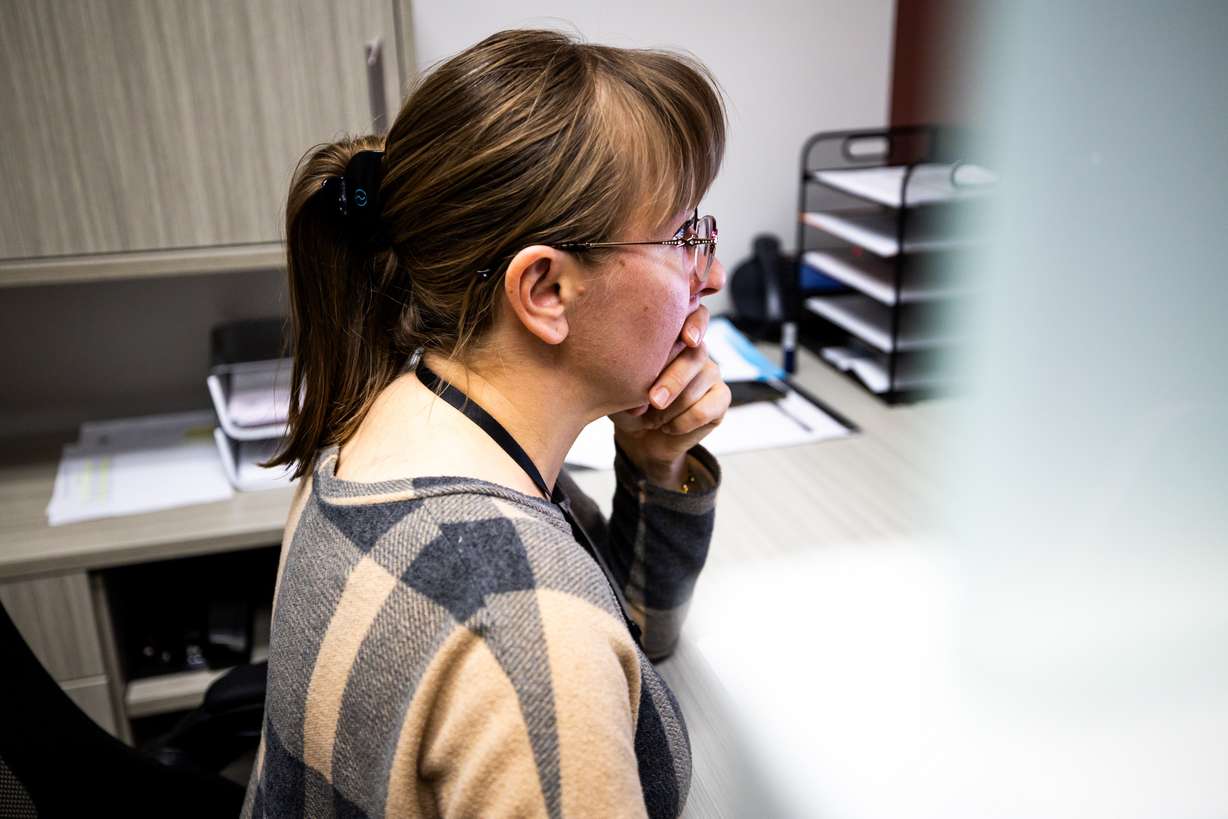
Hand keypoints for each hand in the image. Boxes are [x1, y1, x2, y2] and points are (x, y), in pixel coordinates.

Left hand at [609, 304, 730, 481]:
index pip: (694, 316)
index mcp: (672, 337)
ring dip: (669, 410)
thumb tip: (634, 374)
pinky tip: (668, 426)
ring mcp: (711, 372)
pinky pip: (703, 410)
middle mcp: (696, 350)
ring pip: (695, 388)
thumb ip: (630, 373)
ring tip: (650, 419)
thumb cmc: (629, 403)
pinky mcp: (721, 398)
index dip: (695, 324)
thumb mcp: (621, 387)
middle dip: (672, 381)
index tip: (688, 339)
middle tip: (654, 400)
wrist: (641, 437)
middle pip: (694, 356)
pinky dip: (681, 423)